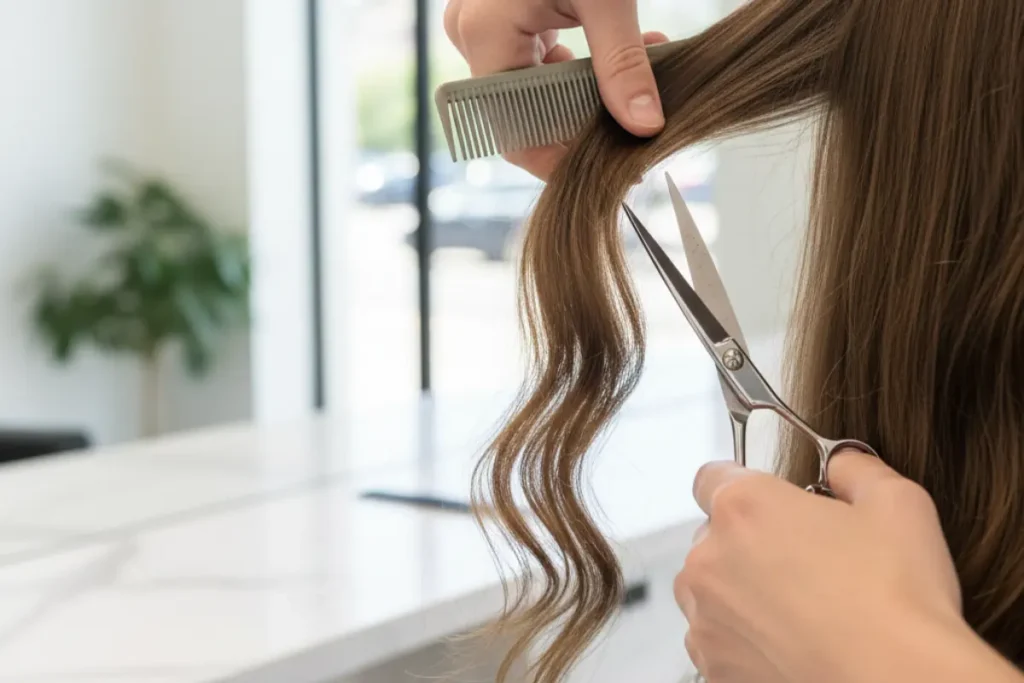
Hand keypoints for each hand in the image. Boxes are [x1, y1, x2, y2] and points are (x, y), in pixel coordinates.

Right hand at [443, 0, 667, 178]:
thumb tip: (644, 125)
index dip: (562, 160)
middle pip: (525, 115)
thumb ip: (623, 63)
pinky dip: (575, 66)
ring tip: (642, 69)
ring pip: (532, 90)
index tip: (614, 164)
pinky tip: (615, 52)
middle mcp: (470, 36)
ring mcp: (479, 26)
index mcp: (485, 35)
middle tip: (639, 115)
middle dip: (585, 119)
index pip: (515, 133)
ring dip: (587, 91)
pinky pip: (531, 62)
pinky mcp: (497, 17)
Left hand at [676, 451, 963, 682]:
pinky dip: (746, 642)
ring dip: (743, 595)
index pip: (712, 478)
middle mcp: (709, 560)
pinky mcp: (712, 669)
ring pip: (712, 593)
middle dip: (750, 545)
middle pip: (713, 538)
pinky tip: (794, 646)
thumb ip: (855, 469)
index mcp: (743, 509)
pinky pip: (719, 642)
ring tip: (805, 612)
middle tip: (807, 564)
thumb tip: (842, 464)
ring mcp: (705, 620)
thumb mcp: (897, 504)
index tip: (772, 505)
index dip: (746, 489)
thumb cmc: (898, 602)